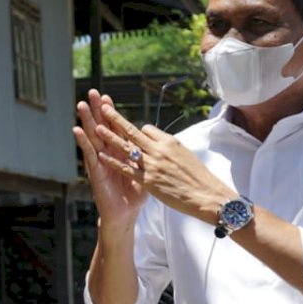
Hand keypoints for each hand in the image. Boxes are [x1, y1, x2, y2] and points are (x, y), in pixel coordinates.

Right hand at [74, 90, 145, 226]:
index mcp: (121, 151)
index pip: (115, 127)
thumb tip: (154, 140)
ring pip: (93, 137)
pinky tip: (77, 130)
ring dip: (87, 121)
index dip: (111, 113)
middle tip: (91, 93)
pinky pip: (89, 154)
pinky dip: (83, 142)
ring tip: (81, 106)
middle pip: (102, 127)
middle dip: (97, 110)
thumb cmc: (135, 194)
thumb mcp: (145, 171)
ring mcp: (100, 161)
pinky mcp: (96, 171)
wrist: (125, 213)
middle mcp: (108, 153)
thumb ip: (145, 155)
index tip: (107, 97)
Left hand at [93, 103, 230, 221]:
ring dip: (110, 137)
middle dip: (116, 119)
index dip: (138, 130)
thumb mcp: (185, 154)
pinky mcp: (148, 181)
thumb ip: (169, 148)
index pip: (147, 129)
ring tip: (96, 127)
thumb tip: (159, 143)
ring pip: (126, 148)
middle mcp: (159, 150)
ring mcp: (152, 165)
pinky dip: (113, 162)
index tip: (132, 132)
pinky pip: (126, 169)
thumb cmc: (198, 177)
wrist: (206, 195)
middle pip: (133, 131)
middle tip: (103, 108)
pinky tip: (102, 156)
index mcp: (169, 142)